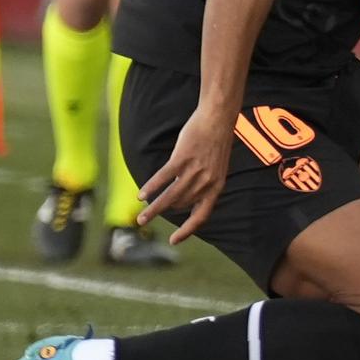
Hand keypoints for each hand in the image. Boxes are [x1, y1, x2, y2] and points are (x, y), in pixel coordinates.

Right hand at [136, 105, 234, 242]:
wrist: (218, 118)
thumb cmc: (215, 141)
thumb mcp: (216, 167)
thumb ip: (204, 183)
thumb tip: (185, 198)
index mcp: (216, 187)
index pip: (201, 216)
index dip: (187, 231)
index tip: (173, 241)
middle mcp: (206, 182)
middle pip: (180, 205)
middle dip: (164, 211)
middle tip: (146, 218)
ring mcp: (194, 170)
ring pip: (170, 197)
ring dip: (153, 209)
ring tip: (141, 218)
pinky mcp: (182, 158)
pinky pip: (163, 178)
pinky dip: (150, 188)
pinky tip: (141, 196)